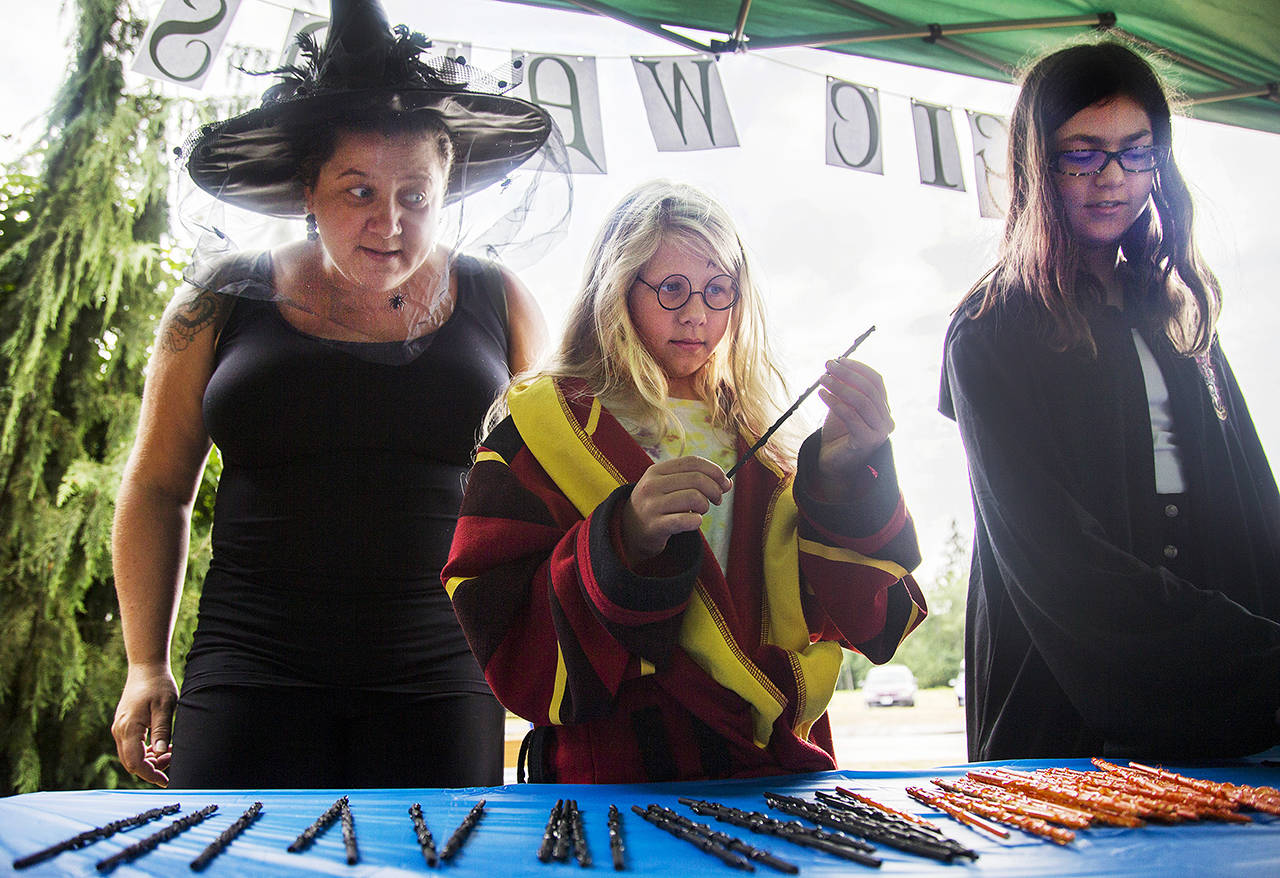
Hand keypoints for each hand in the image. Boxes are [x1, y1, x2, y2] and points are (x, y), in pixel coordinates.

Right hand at [111, 663, 177, 786]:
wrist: (146, 668)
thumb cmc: (158, 685)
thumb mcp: (165, 706)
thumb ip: (162, 730)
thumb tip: (161, 753)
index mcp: (128, 728)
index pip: (135, 762)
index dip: (150, 775)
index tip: (166, 781)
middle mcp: (119, 731)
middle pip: (132, 762)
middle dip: (153, 768)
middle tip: (174, 759)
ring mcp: (120, 728)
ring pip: (132, 756)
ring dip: (150, 760)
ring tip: (172, 751)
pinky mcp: (124, 726)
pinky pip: (133, 747)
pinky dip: (147, 752)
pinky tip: (163, 746)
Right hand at [621, 456, 731, 562]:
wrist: (629, 531)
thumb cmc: (657, 506)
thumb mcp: (666, 486)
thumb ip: (692, 480)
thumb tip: (726, 482)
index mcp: (656, 471)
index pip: (692, 462)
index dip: (714, 470)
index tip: (725, 483)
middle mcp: (652, 485)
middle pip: (697, 479)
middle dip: (714, 490)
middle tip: (717, 500)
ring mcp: (652, 505)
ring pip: (694, 498)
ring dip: (705, 506)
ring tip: (700, 512)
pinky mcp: (654, 526)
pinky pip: (684, 520)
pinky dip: (696, 521)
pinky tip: (695, 522)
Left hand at [815, 358, 893, 496]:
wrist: (831, 463)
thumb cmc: (837, 434)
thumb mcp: (843, 406)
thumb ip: (846, 389)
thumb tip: (838, 364)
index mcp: (884, 409)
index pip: (876, 381)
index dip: (858, 368)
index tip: (839, 359)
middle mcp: (887, 420)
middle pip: (869, 389)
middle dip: (847, 374)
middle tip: (827, 366)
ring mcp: (879, 433)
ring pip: (861, 401)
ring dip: (839, 386)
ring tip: (822, 379)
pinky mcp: (867, 442)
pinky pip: (851, 416)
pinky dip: (835, 402)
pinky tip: (821, 394)